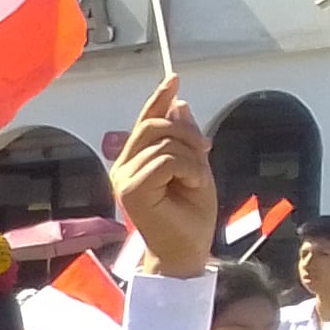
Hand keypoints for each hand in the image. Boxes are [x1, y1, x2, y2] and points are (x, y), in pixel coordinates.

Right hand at [112, 78, 217, 279]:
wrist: (186, 251)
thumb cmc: (190, 216)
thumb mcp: (195, 167)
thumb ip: (184, 139)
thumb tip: (179, 104)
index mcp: (135, 162)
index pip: (145, 122)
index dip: (158, 99)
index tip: (173, 78)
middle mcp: (123, 167)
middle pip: (153, 126)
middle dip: (186, 131)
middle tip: (206, 150)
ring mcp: (124, 178)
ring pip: (164, 142)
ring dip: (192, 157)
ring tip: (196, 179)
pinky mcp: (131, 189)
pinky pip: (167, 160)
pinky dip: (189, 169)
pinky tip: (191, 185)